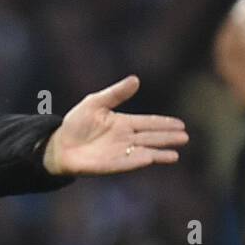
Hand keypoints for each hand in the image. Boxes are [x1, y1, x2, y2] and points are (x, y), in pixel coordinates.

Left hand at [43, 75, 187, 174]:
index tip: (180, 124)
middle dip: (168, 137)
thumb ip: (116, 93)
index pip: (148, 122)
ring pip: (144, 152)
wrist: (58, 145)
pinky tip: (151, 158)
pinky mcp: (111, 165)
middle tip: (185, 137)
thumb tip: (136, 79)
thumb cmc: (76, 124)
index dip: (164, 123)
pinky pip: (128, 163)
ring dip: (159, 152)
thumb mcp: (95, 103)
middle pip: (151, 137)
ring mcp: (119, 153)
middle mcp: (125, 139)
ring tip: (175, 154)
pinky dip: (139, 160)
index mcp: (123, 123)